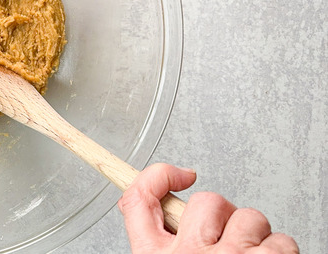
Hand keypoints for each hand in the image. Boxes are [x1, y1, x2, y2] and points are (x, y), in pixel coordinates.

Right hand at [118, 163, 297, 252]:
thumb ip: (158, 241)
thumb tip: (166, 213)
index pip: (138, 199)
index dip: (159, 175)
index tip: (181, 174)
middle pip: (206, 201)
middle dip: (225, 217)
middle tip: (228, 241)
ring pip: (249, 217)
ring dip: (255, 237)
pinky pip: (282, 240)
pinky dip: (282, 253)